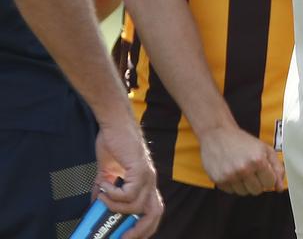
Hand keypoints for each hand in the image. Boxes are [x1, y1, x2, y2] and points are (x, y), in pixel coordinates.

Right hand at [94, 119, 162, 238]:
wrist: (115, 125)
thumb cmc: (113, 145)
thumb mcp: (107, 173)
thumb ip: (105, 190)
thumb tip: (97, 207)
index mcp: (145, 184)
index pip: (153, 211)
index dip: (144, 227)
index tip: (127, 237)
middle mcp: (150, 181)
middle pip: (155, 213)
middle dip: (140, 230)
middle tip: (122, 237)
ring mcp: (147, 176)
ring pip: (136, 206)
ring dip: (115, 207)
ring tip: (102, 197)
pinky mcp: (140, 169)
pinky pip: (129, 193)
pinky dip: (114, 195)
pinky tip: (104, 185)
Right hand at [198, 124, 283, 195]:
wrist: (217, 134)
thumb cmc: (242, 141)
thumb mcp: (265, 149)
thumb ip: (277, 168)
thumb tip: (280, 188)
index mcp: (258, 160)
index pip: (270, 183)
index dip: (268, 177)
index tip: (263, 171)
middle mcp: (244, 169)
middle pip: (257, 190)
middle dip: (257, 182)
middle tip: (252, 170)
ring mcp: (230, 176)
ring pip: (244, 193)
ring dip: (244, 185)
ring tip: (241, 170)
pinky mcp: (219, 180)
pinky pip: (231, 192)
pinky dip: (233, 185)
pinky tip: (232, 172)